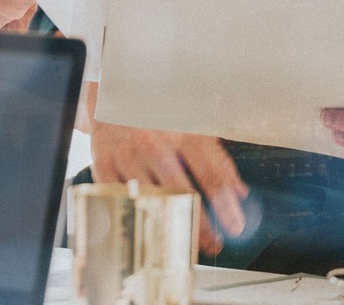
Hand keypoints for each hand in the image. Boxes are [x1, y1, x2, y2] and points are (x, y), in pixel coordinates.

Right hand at [91, 120, 248, 257]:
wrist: (114, 99)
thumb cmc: (158, 117)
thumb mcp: (193, 128)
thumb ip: (217, 160)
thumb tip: (239, 192)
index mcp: (182, 131)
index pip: (209, 172)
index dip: (224, 204)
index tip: (235, 227)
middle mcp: (154, 143)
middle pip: (180, 191)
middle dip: (200, 224)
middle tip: (212, 243)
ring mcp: (127, 156)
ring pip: (150, 200)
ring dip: (170, 227)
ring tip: (186, 244)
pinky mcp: (104, 166)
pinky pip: (122, 201)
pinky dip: (136, 218)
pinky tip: (150, 230)